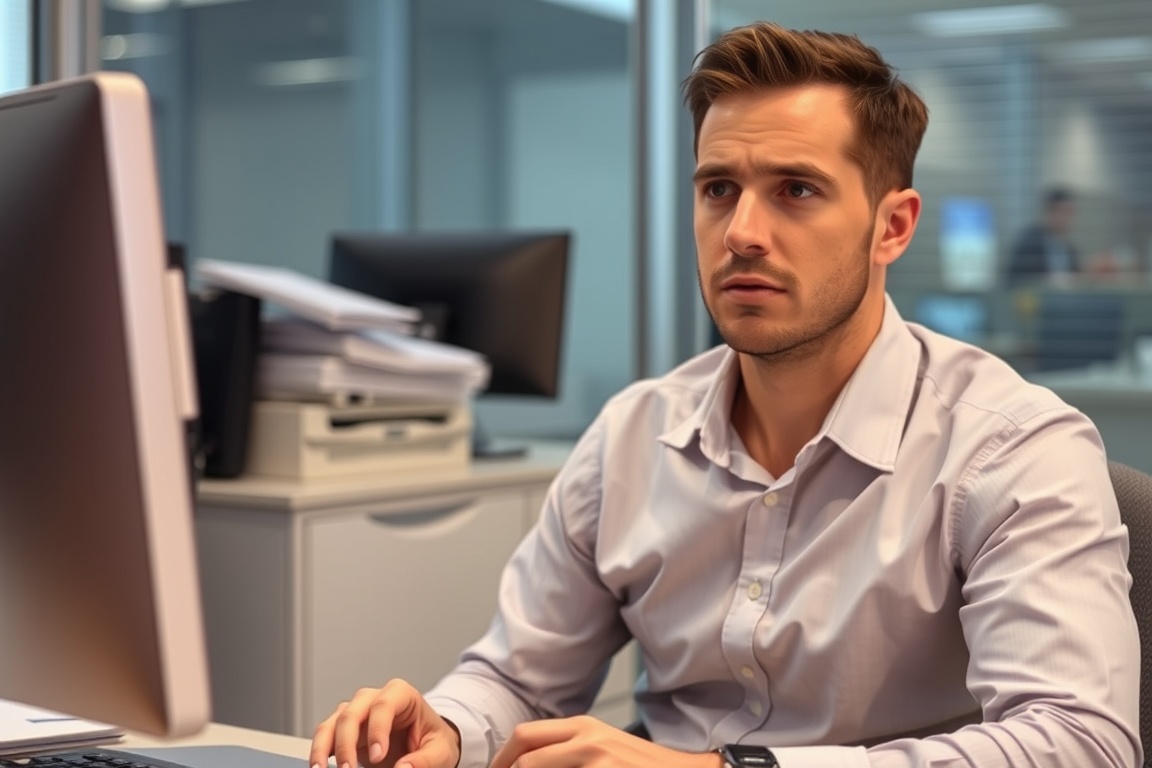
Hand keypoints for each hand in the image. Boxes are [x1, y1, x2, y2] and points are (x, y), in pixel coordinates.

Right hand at [309, 679, 461, 767]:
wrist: (424, 742)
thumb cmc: (433, 739)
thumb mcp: (440, 750)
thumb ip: (424, 760)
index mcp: (401, 695)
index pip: (384, 705)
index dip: (377, 730)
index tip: (378, 757)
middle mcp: (374, 699)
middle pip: (351, 712)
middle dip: (346, 742)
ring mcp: (356, 713)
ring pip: (332, 723)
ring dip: (323, 747)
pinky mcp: (344, 731)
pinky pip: (325, 736)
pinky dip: (319, 752)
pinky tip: (318, 767)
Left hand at [489, 715, 721, 767]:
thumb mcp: (604, 751)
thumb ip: (569, 753)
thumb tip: (530, 764)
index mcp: (583, 726)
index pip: (525, 735)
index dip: (502, 758)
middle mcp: (585, 736)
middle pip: (523, 748)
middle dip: (503, 767)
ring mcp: (595, 755)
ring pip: (533, 765)